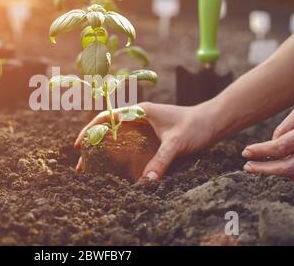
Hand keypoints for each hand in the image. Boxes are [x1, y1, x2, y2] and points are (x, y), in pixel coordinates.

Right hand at [74, 102, 216, 181]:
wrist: (214, 122)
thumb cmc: (196, 125)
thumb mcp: (177, 143)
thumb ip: (161, 161)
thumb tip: (146, 182)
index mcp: (140, 111)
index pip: (107, 117)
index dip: (90, 130)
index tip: (79, 145)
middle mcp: (139, 118)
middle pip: (108, 130)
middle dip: (93, 145)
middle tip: (81, 165)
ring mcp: (145, 128)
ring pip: (118, 139)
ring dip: (104, 152)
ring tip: (92, 169)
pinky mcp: (151, 138)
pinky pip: (130, 147)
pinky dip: (120, 156)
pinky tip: (115, 170)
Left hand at [242, 99, 293, 183]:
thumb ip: (288, 126)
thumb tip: (273, 144)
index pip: (282, 146)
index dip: (260, 151)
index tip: (245, 152)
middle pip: (289, 167)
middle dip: (264, 169)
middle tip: (248, 166)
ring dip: (279, 173)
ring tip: (264, 165)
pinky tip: (285, 167)